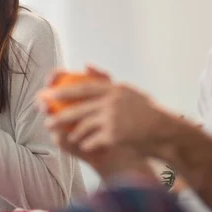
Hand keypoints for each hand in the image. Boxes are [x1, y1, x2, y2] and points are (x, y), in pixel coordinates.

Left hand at [40, 66, 156, 180]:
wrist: (164, 132)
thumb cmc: (146, 112)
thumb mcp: (129, 91)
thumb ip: (107, 80)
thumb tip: (85, 64)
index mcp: (115, 89)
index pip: (84, 88)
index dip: (64, 91)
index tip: (49, 94)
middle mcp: (112, 102)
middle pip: (79, 108)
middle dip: (60, 114)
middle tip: (46, 119)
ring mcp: (113, 118)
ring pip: (84, 126)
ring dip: (73, 133)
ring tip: (65, 136)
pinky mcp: (115, 135)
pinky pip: (93, 140)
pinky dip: (87, 143)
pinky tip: (83, 146)